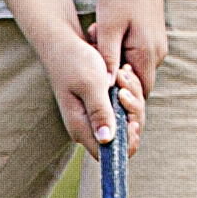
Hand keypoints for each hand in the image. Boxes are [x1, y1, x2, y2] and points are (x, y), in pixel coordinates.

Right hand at [37, 21, 136, 147]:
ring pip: (127, 119)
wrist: (64, 44)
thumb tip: (107, 140)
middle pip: (124, 137)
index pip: (108, 154)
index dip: (126, 142)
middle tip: (125, 86)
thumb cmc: (75, 62)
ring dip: (132, 98)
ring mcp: (96, 116)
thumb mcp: (91, 84)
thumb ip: (99, 111)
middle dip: (133, 113)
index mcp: (81, 127)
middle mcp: (89, 126)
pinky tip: (124, 73)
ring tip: (124, 73)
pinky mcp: (103, 106)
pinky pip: (125, 106)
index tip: (131, 120)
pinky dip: (129, 91)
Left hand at [86, 0, 169, 115]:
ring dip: (111, 60)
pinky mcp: (150, 37)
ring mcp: (155, 45)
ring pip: (132, 66)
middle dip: (111, 76)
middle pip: (136, 82)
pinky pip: (133, 54)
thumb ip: (107, 58)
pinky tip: (102, 31)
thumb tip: (105, 86)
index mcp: (148, 54)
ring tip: (96, 36)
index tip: (100, 86)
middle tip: (93, 55)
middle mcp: (156, 53)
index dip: (121, 97)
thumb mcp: (108, 26)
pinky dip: (116, 49)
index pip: (140, 92)